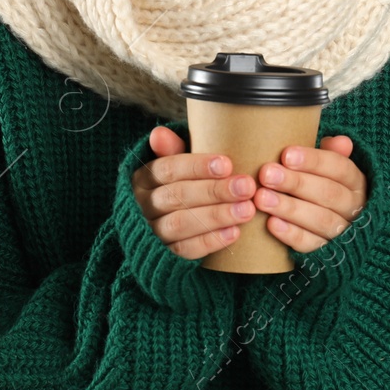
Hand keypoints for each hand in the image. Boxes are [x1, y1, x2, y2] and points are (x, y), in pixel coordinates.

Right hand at [131, 126, 257, 259]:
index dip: (197, 166)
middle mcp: (142, 205)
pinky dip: (210, 241)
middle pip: (177, 196)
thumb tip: (160, 133)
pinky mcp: (163, 255)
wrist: (162, 230)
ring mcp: (150, 232)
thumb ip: (172, 150)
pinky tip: (234, 233)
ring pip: (181, 224)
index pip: (168, 169)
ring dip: (216, 216)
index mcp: (144, 178)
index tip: (227, 164)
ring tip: (246, 210)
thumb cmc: (178, 186)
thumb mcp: (174, 166)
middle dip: (214, 191)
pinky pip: (184, 250)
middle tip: (246, 187)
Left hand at [255, 135, 368, 253]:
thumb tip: (340, 141)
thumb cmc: (320, 188)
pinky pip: (312, 245)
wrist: (334, 235)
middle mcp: (354, 207)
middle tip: (266, 174)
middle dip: (296, 183)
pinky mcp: (329, 255)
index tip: (286, 155)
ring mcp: (343, 233)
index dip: (313, 161)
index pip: (339, 167)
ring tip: (262, 199)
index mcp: (355, 182)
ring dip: (290, 208)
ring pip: (321, 220)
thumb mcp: (327, 169)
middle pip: (328, 193)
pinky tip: (272, 224)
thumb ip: (330, 153)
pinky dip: (292, 235)